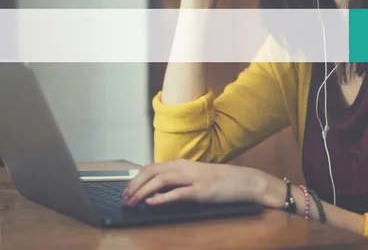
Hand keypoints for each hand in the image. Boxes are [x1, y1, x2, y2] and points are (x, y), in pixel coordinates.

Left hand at [122, 159, 266, 206]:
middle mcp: (184, 168)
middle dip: (134, 185)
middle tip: (124, 199)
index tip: (126, 191)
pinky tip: (151, 202)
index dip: (135, 179)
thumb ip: (176, 181)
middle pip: (151, 171)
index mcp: (180, 164)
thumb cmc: (219, 181)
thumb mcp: (194, 177)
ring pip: (160, 180)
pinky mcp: (201, 191)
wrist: (243, 181)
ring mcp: (192, 178)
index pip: (151, 167)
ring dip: (143, 192)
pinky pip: (177, 193)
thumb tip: (156, 191)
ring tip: (133, 202)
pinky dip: (162, 198)